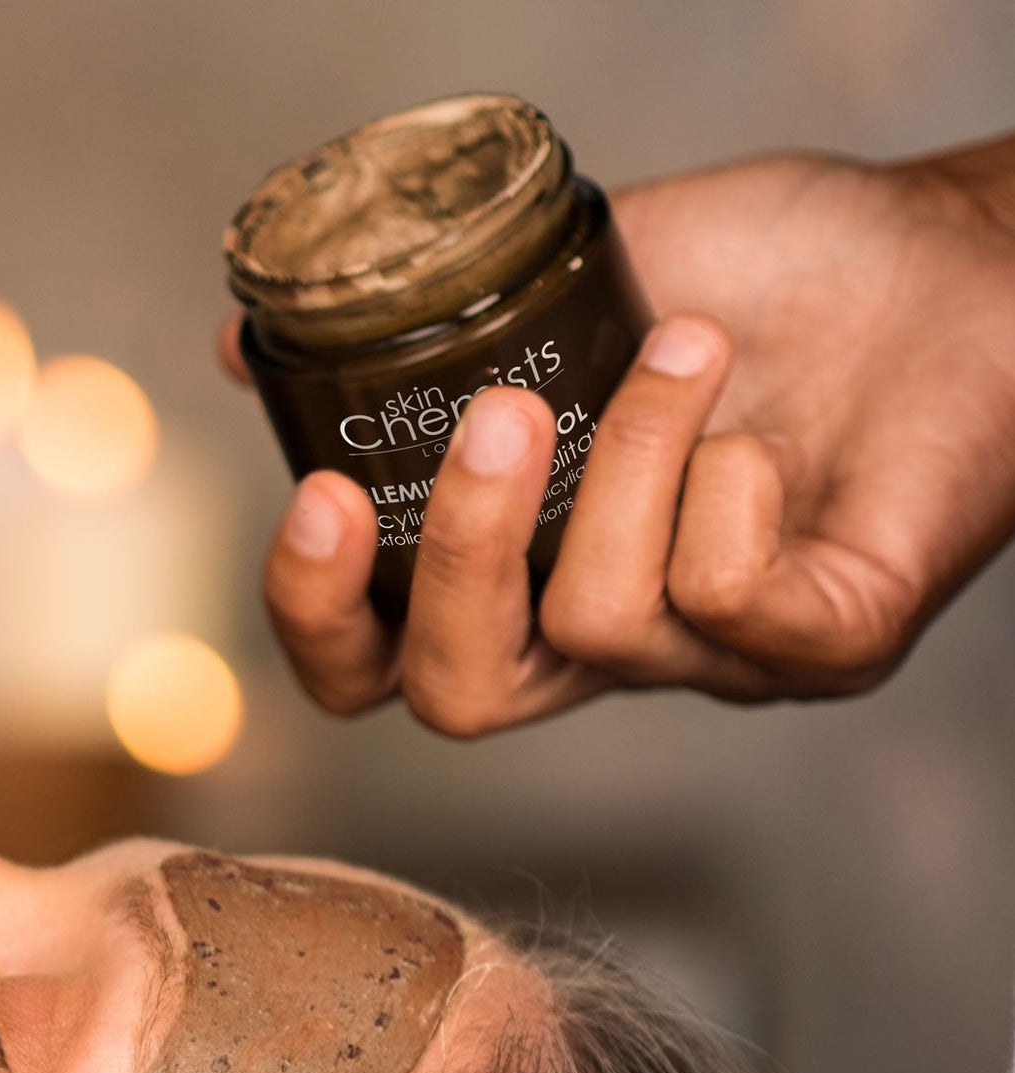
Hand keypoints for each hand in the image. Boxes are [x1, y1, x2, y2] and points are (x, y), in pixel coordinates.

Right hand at [233, 134, 1014, 731]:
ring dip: (628, 457)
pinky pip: (727, 600)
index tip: (317, 494)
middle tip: (493, 426)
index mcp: (519, 577)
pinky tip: (760, 428)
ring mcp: (711, 660)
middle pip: (458, 699)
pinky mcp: (822, 645)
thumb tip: (241, 351)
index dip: (315, 614)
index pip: (372, 666)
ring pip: (596, 625)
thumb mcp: (568, 288)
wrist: (961, 260)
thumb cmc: (778, 280)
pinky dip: (726, 486)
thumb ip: (423, 330)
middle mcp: (601, 645)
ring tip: (689, 349)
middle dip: (455, 560)